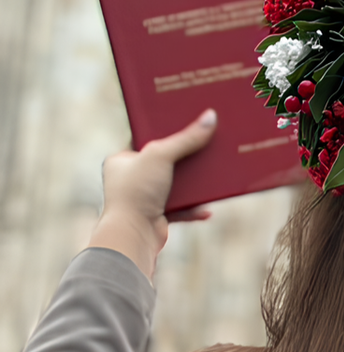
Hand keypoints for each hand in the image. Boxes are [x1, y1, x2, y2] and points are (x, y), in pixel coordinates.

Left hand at [88, 109, 217, 280]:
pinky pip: (181, 208)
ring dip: (194, 184)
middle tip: (206, 145)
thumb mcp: (161, 155)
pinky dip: (194, 208)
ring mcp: (143, 198)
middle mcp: (130, 178)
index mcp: (121, 160)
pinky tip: (208, 209)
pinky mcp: (156, 215)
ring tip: (213, 174)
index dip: (165, 131)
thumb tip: (211, 117)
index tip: (186, 122)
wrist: (132, 235)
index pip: (145, 138)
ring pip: (175, 185)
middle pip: (165, 161)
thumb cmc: (136, 192)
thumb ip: (186, 137)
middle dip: (186, 157)